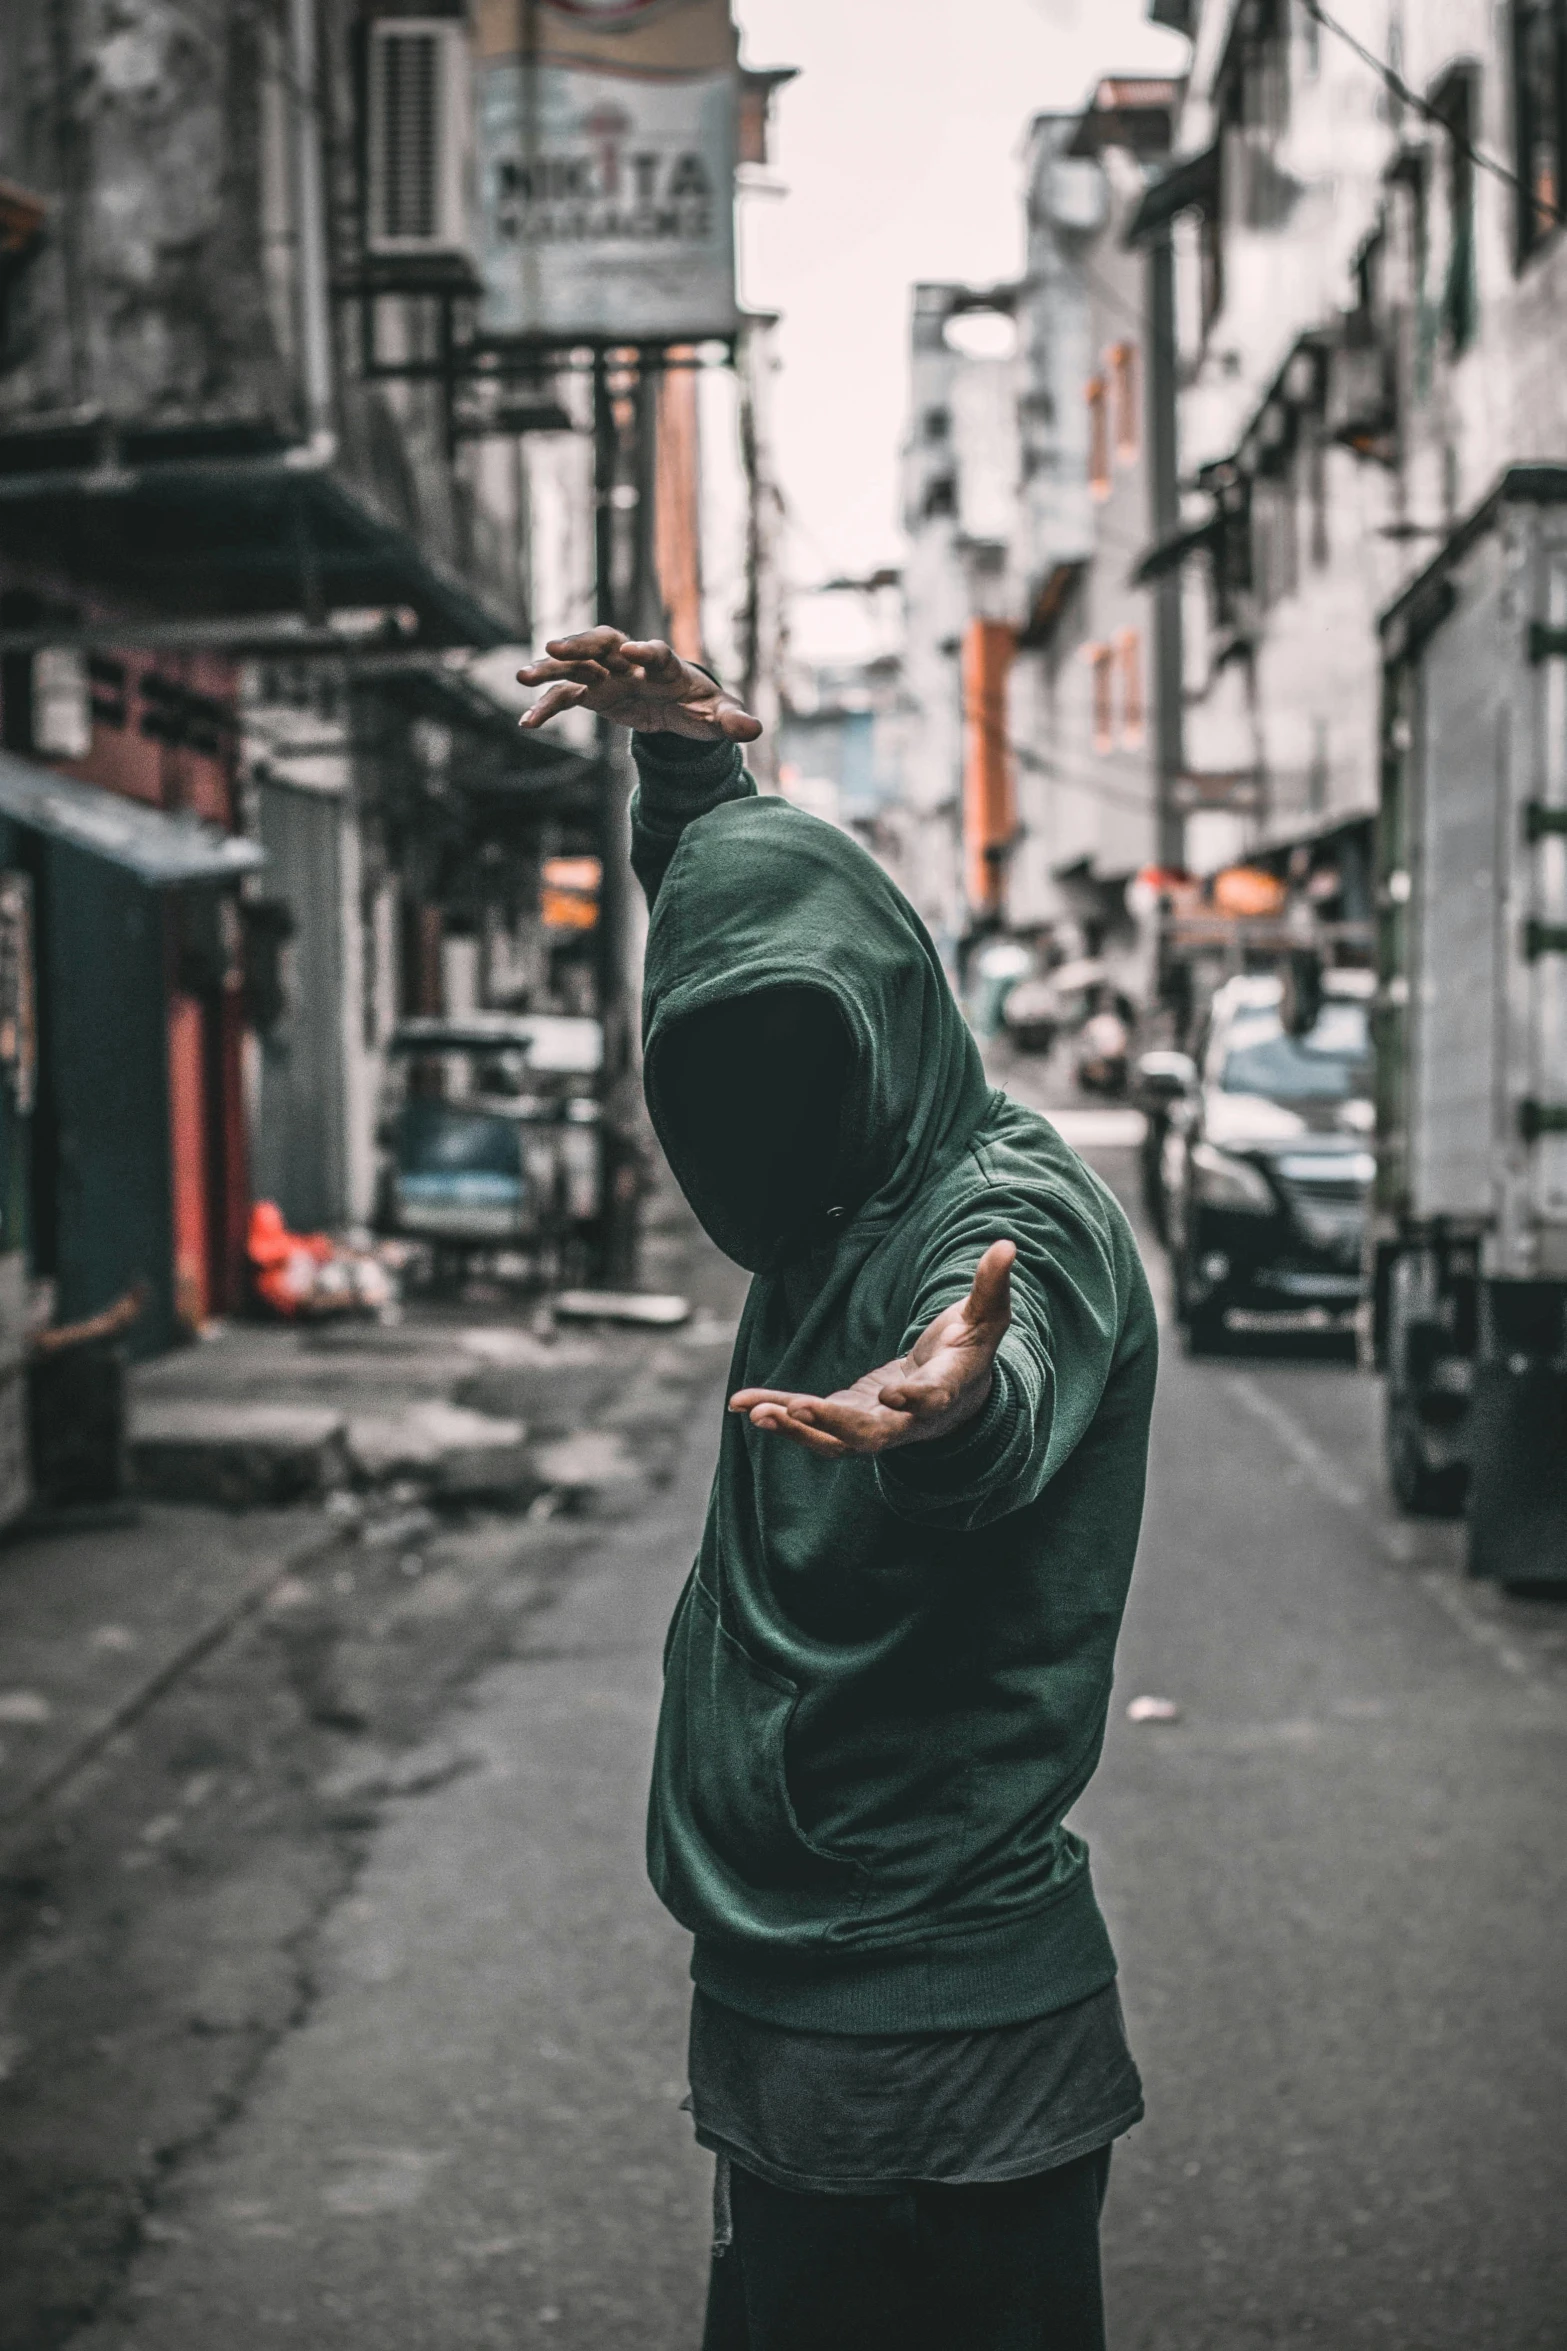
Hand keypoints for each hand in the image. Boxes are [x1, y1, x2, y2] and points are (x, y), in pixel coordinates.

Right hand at [516, 628, 762, 741]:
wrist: (681, 708)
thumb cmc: (702, 707)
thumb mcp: (719, 717)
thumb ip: (733, 721)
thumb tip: (754, 729)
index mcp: (666, 665)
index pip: (656, 652)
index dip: (645, 651)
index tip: (631, 651)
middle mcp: (632, 662)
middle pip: (604, 643)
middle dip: (581, 643)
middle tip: (554, 646)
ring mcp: (609, 675)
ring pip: (576, 665)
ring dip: (549, 669)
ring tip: (521, 676)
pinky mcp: (595, 693)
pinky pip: (567, 697)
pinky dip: (547, 707)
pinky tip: (527, 723)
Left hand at [730, 1242, 1015, 1459]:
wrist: (956, 1397)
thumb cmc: (972, 1349)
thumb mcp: (987, 1317)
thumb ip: (992, 1286)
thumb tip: (1007, 1245)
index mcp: (943, 1393)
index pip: (929, 1401)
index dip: (912, 1402)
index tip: (893, 1396)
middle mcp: (906, 1422)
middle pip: (871, 1435)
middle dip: (834, 1424)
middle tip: (799, 1409)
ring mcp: (874, 1427)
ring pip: (833, 1441)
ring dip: (795, 1429)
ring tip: (758, 1412)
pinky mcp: (846, 1420)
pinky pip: (809, 1425)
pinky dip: (778, 1416)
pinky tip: (742, 1404)